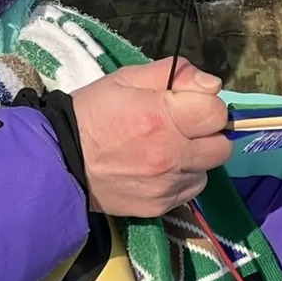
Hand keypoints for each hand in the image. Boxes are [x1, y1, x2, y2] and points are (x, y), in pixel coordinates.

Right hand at [70, 58, 231, 217]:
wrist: (60, 161)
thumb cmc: (92, 113)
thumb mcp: (126, 79)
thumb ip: (174, 74)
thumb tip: (213, 84)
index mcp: (161, 117)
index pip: (217, 112)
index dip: (205, 104)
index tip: (188, 104)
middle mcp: (170, 154)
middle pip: (221, 146)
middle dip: (207, 132)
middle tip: (182, 126)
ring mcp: (166, 185)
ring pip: (208, 169)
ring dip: (196, 157)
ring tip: (167, 148)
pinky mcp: (160, 206)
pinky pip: (191, 189)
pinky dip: (183, 177)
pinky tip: (160, 168)